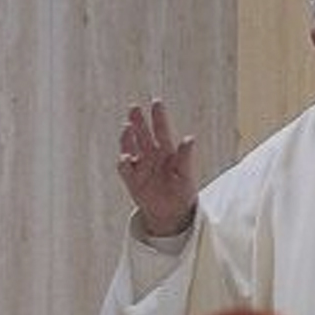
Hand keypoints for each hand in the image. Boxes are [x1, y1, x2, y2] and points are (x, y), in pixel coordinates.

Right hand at [116, 99, 196, 236]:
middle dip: (138, 121)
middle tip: (134, 108)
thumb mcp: (186, 174)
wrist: (171, 212)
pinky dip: (124, 163)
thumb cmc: (181, 190)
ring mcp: (140, 165)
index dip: (159, 117)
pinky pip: (125, 169)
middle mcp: (151, 155)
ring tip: (128, 127)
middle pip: (142, 134)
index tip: (156, 102)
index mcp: (167, 151)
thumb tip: (190, 138)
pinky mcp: (132, 179)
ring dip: (128, 137)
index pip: (162, 130)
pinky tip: (125, 157)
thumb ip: (185, 157)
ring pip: (130, 147)